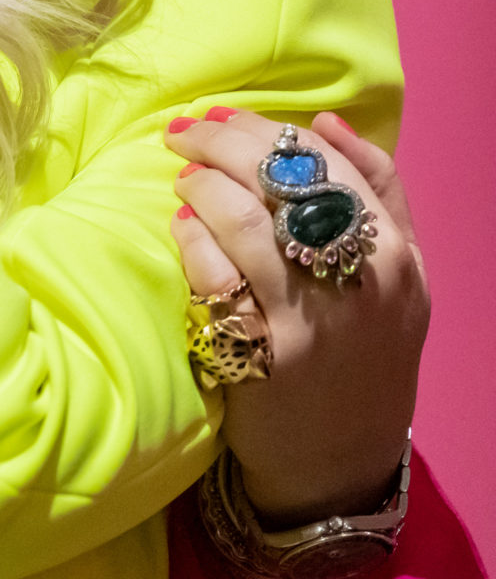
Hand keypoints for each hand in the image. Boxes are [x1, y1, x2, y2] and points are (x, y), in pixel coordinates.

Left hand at [166, 109, 428, 525]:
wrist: (342, 461)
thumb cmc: (364, 355)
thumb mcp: (399, 278)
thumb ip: (376, 196)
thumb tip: (324, 120)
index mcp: (397, 255)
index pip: (325, 162)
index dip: (263, 129)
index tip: (219, 117)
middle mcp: (363, 281)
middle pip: (281, 180)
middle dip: (221, 142)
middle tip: (182, 134)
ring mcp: (312, 318)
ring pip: (243, 219)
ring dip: (199, 185)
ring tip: (180, 179)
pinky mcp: (264, 353)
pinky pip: (215, 276)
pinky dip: (191, 241)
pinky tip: (179, 228)